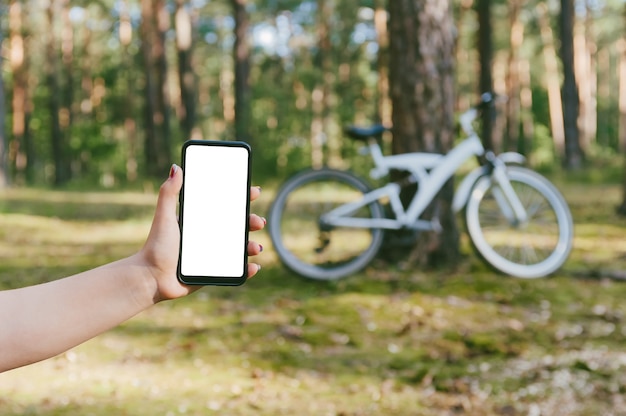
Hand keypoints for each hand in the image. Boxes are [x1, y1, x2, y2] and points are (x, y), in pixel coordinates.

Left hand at [140, 164, 264, 301]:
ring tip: (255, 248)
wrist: (151, 279)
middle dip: (252, 222)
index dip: (241, 198)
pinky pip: (235, 271)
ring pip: (240, 248)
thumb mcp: (164, 216)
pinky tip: (253, 266)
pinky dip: (247, 269)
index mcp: (200, 221)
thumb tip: (176, 167)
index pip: (225, 206)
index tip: (253, 192)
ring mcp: (213, 255)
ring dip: (252, 246)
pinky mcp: (214, 273)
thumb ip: (169, 193)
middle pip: (238, 226)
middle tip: (258, 222)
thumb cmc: (155, 246)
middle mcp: (209, 236)